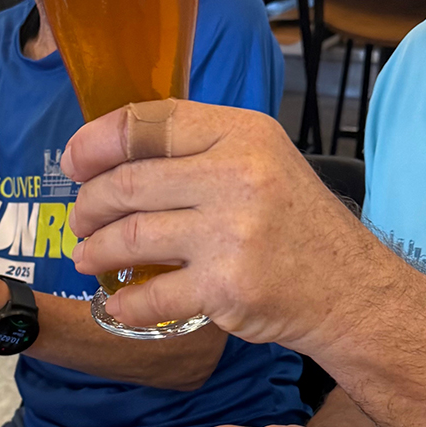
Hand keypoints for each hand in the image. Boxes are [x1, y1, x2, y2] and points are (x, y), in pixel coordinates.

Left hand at [63, 102, 375, 352]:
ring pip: (131, 236)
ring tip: (88, 257)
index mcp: (242, 133)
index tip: (74, 163)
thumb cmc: (296, 224)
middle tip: (81, 220)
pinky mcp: (227, 288)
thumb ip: (200, 148)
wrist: (350, 290)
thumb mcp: (262, 160)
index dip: (96, 142)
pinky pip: (151, 295)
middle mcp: (237, 175)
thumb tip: (113, 151)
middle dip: (89, 205)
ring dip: (96, 250)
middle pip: (128, 183)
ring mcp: (231, 233)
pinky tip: (116, 302)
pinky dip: (124, 302)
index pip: (147, 123)